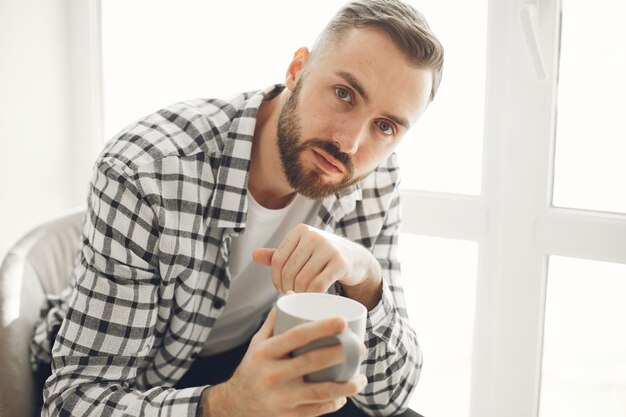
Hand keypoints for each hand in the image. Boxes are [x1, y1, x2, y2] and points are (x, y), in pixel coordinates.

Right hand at [205, 308, 367, 416]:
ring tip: (361, 378)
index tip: (343, 321)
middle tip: (361, 348)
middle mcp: (272, 374)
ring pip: (320, 392)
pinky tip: (345, 396)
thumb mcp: (258, 342)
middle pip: (313, 361)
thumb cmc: (253, 366)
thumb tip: (293, 293)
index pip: (297, 336)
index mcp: (265, 352)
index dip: (321, 327)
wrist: (235, 404)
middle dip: (342, 353)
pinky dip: (334, 403)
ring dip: (346, 385)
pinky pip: (317, 410)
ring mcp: (281, 397)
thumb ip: (275, 320)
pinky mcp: (288, 415)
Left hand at [252, 224, 381, 297]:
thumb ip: (278, 254)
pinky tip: (314, 298)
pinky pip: (318, 285)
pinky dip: (313, 296)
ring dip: (300, 294)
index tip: (281, 289)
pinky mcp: (340, 262)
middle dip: (288, 288)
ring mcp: (328, 248)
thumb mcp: (301, 251)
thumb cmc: (322, 256)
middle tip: (293, 296)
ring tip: (302, 298)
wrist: (356, 259)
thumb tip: (254, 254)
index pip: (277, 259)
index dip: (276, 278)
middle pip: (289, 271)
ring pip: (303, 280)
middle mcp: (313, 236)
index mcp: (300, 231)